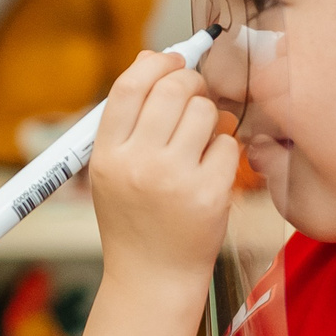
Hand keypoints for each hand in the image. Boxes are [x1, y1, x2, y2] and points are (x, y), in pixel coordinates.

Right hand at [86, 49, 239, 286]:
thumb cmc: (134, 218)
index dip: (156, 63)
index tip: (173, 60)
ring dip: (211, 118)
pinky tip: (212, 169)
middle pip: (173, 89)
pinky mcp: (209, 196)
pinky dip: (225, 151)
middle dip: (192, 83)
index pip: (131, 86)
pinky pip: (228, 145)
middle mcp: (138, 164)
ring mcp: (175, 180)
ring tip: (202, 140)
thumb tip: (152, 57)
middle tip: (196, 95)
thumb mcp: (113, 169)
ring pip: (207, 112)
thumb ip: (128, 117)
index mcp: (107, 155)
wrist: (152, 278)